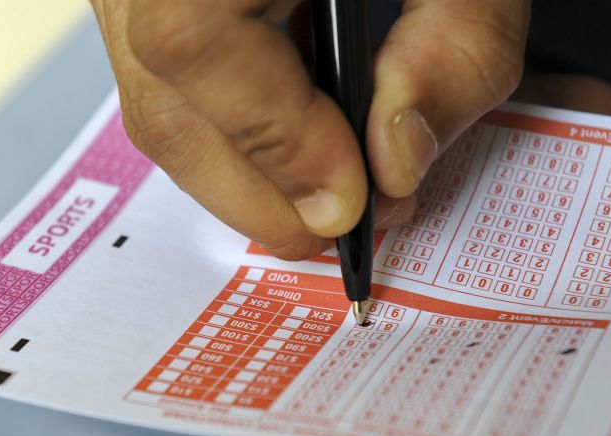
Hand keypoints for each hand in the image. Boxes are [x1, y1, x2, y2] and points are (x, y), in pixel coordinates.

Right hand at [90, 0, 529, 259]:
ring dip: (246, 172)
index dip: (273, 137)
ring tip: (329, 187)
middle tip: (345, 222)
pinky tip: (298, 139)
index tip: (352, 199)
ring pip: (158, 104)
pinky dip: (236, 134)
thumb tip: (396, 166)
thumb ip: (452, 47)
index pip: (192, 37)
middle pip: (162, 98)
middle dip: (258, 188)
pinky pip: (171, 87)